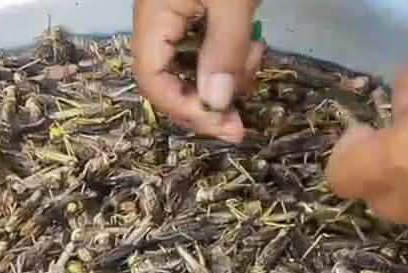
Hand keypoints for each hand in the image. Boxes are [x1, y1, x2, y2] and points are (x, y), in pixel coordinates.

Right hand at [132, 0, 263, 141]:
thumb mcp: (232, 0)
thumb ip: (224, 48)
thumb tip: (216, 103)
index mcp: (152, 18)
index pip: (153, 80)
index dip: (185, 109)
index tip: (224, 125)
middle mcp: (155, 22)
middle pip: (169, 80)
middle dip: (207, 103)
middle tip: (239, 122)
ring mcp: (174, 15)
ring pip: (191, 66)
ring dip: (225, 77)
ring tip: (255, 57)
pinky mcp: (195, 10)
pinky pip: (205, 47)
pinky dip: (229, 56)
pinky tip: (252, 46)